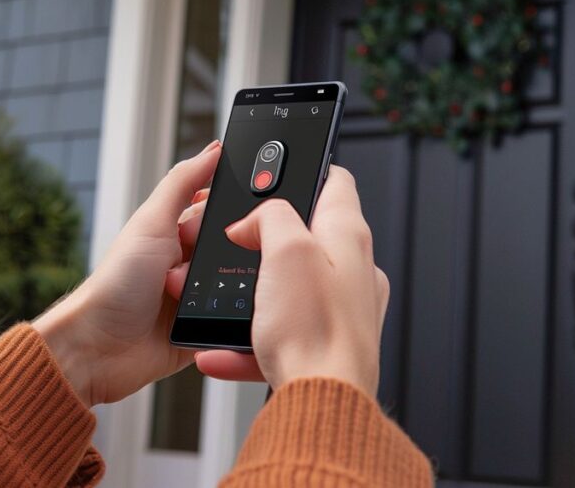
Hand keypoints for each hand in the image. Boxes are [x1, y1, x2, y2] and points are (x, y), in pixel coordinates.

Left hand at [33, 141, 219, 405]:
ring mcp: (199, 299)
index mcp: (178, 234)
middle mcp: (191, 264)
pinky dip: (237, 320)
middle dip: (234, 253)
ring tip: (207, 292)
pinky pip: (237, 323)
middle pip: (235, 248)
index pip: (221, 212)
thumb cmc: (115, 285)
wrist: (99, 349)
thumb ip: (182, 183)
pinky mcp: (205, 331)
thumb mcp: (152, 223)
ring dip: (235, 288)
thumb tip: (213, 149)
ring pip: (242, 285)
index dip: (232, 210)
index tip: (248, 210)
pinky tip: (232, 316)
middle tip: (207, 261)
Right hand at [195, 167, 389, 396]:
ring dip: (253, 296)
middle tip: (239, 244)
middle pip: (309, 236)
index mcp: (348, 236)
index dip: (304, 171)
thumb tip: (255, 220)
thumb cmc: (315, 331)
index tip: (276, 177)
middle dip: (267, 241)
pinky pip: (282, 333)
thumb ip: (271, 217)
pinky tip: (220, 353)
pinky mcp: (328, 344)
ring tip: (226, 305)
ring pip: (289, 289)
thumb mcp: (285, 251)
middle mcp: (353, 270)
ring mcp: (343, 309)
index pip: (336, 182)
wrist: (324, 403)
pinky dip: (250, 340)